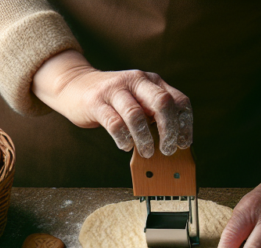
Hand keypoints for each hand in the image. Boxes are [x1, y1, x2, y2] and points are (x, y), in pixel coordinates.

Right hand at [32, 50, 191, 156]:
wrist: (75, 86)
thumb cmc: (113, 101)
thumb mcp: (138, 101)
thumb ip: (153, 115)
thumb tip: (172, 144)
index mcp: (152, 81)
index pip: (179, 100)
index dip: (184, 124)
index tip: (183, 144)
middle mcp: (137, 81)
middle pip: (162, 103)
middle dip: (169, 131)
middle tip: (167, 151)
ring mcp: (116, 90)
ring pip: (136, 115)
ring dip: (145, 139)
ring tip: (147, 153)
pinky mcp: (97, 102)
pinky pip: (114, 123)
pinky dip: (123, 139)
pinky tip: (126, 146)